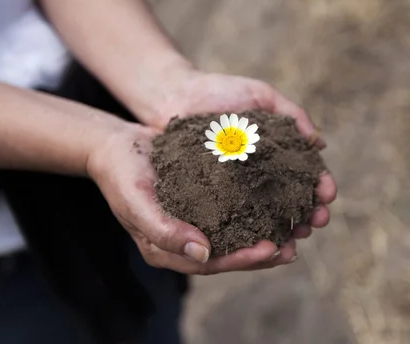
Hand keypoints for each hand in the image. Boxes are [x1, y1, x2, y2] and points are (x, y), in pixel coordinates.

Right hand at [86, 123, 298, 273]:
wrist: (115, 145)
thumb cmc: (121, 173)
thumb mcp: (136, 201)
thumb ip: (164, 230)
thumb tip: (204, 254)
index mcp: (166, 249)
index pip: (211, 264)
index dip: (243, 259)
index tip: (273, 249)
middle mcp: (184, 240)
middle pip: (229, 254)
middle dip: (263, 252)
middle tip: (294, 244)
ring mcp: (194, 221)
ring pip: (235, 234)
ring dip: (265, 232)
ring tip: (294, 227)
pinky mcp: (202, 201)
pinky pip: (233, 209)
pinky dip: (256, 208)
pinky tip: (277, 200)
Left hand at [156, 68, 336, 240]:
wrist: (176, 95)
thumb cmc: (220, 92)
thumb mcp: (261, 95)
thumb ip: (292, 114)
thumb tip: (320, 144)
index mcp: (276, 152)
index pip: (305, 175)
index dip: (320, 186)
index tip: (328, 194)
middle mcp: (260, 174)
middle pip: (292, 200)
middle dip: (309, 214)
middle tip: (317, 222)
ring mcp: (237, 187)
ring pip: (267, 215)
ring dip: (286, 229)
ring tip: (296, 238)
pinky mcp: (213, 197)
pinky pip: (235, 217)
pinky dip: (251, 231)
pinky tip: (262, 239)